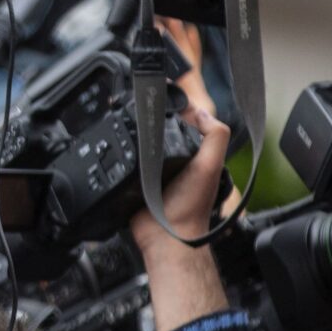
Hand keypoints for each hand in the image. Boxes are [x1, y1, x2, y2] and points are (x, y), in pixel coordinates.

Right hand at [130, 106, 231, 250]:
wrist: (165, 236)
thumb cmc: (190, 207)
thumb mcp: (209, 167)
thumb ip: (214, 137)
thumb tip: (199, 111)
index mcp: (193, 156)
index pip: (185, 123)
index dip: (176, 109)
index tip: (163, 94)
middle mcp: (174, 161)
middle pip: (160, 130)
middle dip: (150, 118)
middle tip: (137, 104)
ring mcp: (152, 171)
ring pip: (141, 143)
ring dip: (133, 133)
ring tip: (124, 119)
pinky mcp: (134, 180)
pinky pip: (126, 159)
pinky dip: (121, 151)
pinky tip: (117, 142)